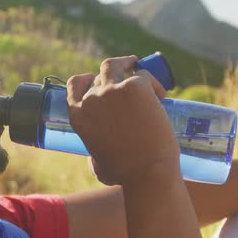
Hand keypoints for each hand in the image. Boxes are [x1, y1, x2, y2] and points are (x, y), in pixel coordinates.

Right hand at [67, 55, 179, 187]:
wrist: (146, 170)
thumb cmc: (125, 174)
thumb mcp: (97, 166)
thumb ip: (93, 157)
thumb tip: (94, 158)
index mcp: (78, 116)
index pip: (75, 85)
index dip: (86, 80)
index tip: (96, 79)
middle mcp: (91, 99)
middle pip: (100, 75)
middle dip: (112, 75)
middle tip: (126, 77)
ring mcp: (112, 90)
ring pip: (116, 65)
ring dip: (127, 63)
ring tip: (138, 66)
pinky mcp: (135, 86)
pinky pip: (144, 75)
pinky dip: (153, 82)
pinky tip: (161, 95)